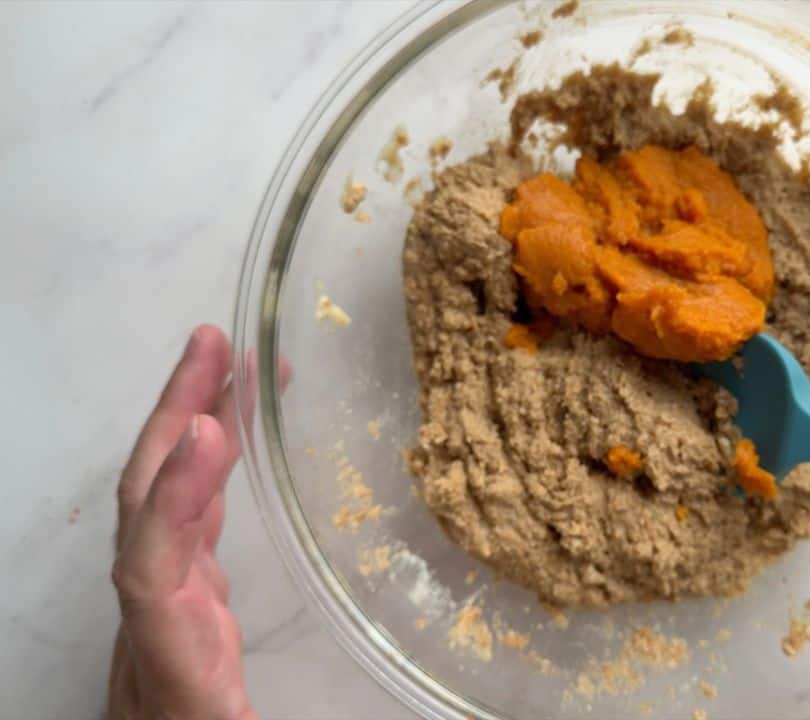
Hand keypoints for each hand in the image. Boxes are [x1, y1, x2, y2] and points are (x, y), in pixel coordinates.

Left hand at [108, 325, 265, 719]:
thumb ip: (232, 715)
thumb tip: (264, 675)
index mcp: (164, 657)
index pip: (150, 568)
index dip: (173, 498)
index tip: (208, 432)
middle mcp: (151, 613)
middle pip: (145, 500)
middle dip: (176, 413)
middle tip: (215, 343)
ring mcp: (163, 595)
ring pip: (164, 493)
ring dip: (195, 419)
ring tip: (236, 360)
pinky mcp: (183, 592)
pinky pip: (189, 509)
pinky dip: (210, 459)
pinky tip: (236, 426)